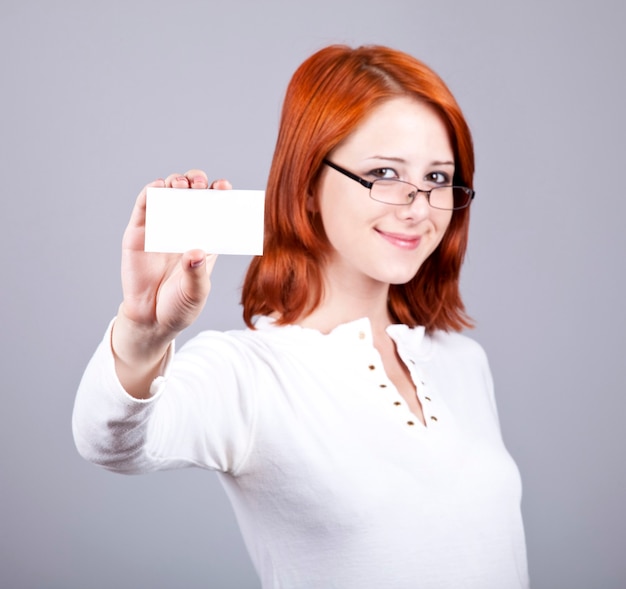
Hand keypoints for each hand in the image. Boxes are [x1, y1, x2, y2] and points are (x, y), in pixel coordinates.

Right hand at [113, 170, 231, 385]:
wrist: (151, 320)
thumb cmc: (180, 305)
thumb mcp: (196, 292)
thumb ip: (197, 273)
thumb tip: (196, 252)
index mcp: (205, 239)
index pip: (215, 210)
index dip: (220, 195)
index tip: (225, 187)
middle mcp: (184, 229)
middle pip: (192, 195)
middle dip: (198, 183)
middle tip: (201, 184)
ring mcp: (161, 228)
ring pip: (169, 195)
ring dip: (176, 182)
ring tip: (182, 184)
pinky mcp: (139, 233)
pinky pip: (143, 207)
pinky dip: (150, 193)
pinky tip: (158, 187)